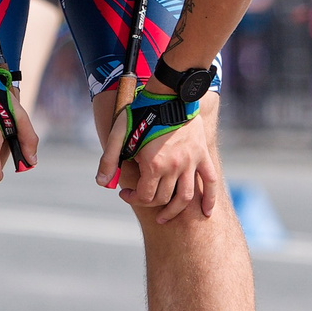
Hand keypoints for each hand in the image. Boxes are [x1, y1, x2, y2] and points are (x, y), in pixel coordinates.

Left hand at [97, 87, 217, 223]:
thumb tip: (101, 182)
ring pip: (185, 197)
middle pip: (163, 198)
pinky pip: (210, 182)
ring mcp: (191, 162)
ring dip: (175, 210)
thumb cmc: (141, 112)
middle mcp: (174, 166)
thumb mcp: (119, 134)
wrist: (170, 94)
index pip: (145, 196)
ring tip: (166, 216)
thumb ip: (109, 159)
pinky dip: (209, 199)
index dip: (132, 199)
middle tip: (140, 198)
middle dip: (149, 203)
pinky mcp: (202, 155)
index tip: (125, 193)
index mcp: (153, 164)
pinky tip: (206, 213)